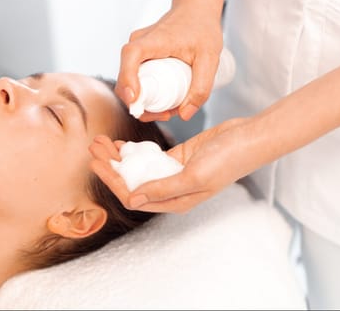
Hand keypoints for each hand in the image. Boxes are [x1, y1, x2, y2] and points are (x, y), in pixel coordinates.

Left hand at [89, 118, 249, 212]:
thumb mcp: (193, 176)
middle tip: (93, 146)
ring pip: (137, 168)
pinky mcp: (176, 158)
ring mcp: (172, 174)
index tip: (96, 163)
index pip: (133, 195)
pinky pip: (148, 157)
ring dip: (118, 156)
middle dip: (110, 166)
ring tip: (100, 141)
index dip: (112, 180)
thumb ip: (162, 189)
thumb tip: (132, 199)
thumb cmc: (226, 160)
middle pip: (131, 181)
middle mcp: (170, 191)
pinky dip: (133, 151)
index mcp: (174, 201)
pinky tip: (120, 143)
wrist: (246, 138)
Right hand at [116, 4, 222, 121]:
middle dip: (140, 103)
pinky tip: (165, 101)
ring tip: (170, 110)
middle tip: (167, 115)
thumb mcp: (210, 58)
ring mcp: (136, 50)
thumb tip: (185, 114)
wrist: (196, 8)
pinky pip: (135, 78)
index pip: (131, 56)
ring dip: (144, 101)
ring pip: (129, 82)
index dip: (128, 79)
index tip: (135, 99)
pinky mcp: (139, 57)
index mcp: (153, 40)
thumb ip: (202, 87)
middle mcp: (138, 43)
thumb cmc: (203, 28)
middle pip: (126, 78)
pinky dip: (146, 93)